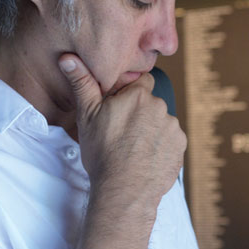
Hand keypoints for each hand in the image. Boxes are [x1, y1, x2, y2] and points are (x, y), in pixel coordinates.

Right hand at [58, 53, 185, 210]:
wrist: (125, 190)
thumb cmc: (103, 153)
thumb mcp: (86, 116)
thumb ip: (82, 83)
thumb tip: (68, 57)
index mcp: (139, 95)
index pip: (140, 82)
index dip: (129, 93)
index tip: (119, 108)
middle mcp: (160, 107)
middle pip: (150, 104)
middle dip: (140, 113)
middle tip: (123, 133)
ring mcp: (173, 128)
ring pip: (161, 123)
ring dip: (151, 131)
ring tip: (134, 149)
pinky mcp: (180, 148)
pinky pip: (170, 141)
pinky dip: (161, 147)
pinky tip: (146, 158)